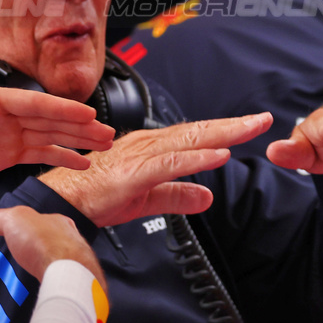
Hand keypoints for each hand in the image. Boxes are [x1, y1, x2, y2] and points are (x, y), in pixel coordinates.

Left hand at [0, 65, 113, 193]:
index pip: (35, 105)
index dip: (63, 110)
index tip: (88, 114)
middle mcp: (3, 116)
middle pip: (49, 120)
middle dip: (79, 126)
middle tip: (108, 134)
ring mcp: (5, 136)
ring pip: (49, 136)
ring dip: (76, 140)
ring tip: (104, 145)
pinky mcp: (2, 156)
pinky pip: (37, 155)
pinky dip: (59, 157)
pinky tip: (80, 161)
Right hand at [0, 205, 105, 287]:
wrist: (65, 270)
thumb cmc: (46, 242)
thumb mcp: (14, 219)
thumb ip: (0, 217)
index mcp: (56, 221)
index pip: (39, 221)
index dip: (24, 227)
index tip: (12, 234)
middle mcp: (67, 239)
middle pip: (48, 242)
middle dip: (32, 249)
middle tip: (16, 256)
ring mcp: (71, 261)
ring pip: (54, 262)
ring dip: (40, 266)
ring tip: (23, 273)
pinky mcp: (68, 280)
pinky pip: (55, 279)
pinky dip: (45, 280)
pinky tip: (35, 284)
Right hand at [39, 113, 271, 227]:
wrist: (60, 203)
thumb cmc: (93, 197)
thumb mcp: (146, 200)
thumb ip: (177, 195)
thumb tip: (207, 196)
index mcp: (151, 149)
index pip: (194, 136)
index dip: (224, 130)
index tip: (251, 125)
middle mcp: (148, 145)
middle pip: (197, 132)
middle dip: (232, 124)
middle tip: (262, 119)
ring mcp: (140, 157)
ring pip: (187, 141)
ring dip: (221, 133)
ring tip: (249, 128)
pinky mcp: (133, 173)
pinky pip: (169, 164)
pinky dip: (194, 158)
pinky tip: (217, 155)